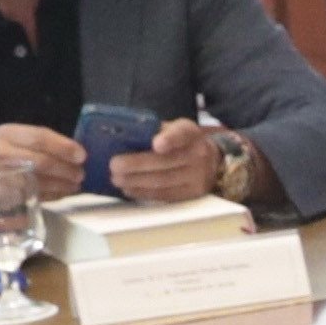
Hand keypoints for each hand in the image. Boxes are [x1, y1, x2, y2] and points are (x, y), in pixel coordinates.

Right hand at [0, 125, 90, 204]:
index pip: (40, 137)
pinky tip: (63, 193)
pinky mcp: (3, 196)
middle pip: (42, 161)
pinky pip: (34, 195)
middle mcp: (2, 152)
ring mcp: (1, 176)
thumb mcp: (9, 142)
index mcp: (6, 134)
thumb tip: (72, 153)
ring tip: (76, 185)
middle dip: (66, 169)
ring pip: (40, 180)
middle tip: (81, 174)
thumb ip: (34, 144)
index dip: (64, 146)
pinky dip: (53, 195)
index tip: (82, 155)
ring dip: (62, 184)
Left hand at [105, 119, 221, 205]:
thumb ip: (153, 131)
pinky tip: (130, 189)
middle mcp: (198, 154)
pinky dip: (144, 193)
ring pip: (163, 181)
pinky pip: (165, 195)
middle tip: (114, 166)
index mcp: (190, 132)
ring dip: (136, 182)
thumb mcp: (172, 129)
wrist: (211, 162)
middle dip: (137, 165)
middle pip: (166, 162)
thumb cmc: (182, 143)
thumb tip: (120, 138)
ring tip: (117, 179)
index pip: (181, 133)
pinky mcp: (192, 193)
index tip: (157, 144)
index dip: (169, 139)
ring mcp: (197, 176)